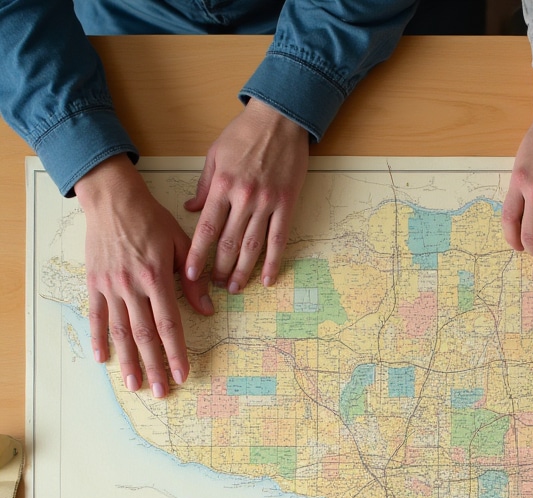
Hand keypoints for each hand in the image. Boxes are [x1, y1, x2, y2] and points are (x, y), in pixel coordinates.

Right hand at [76, 155, 212, 396]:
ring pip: (120, 331)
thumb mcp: (180, 244)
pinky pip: (97, 316)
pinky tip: (102, 358)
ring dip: (128, 361)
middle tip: (162, 392)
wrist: (112, 198)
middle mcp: (132, 286)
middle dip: (154, 366)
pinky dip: (99, 338)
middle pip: (145, 335)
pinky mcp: (94, 283)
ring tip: (134, 385)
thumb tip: (208, 310)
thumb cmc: (150, 219)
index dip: (176, 352)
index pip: (169, 324)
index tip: (183, 373)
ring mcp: (110, 286)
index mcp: (156, 278)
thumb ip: (194, 279)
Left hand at [184, 99, 308, 292]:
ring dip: (243, 271)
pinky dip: (273, 261)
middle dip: (220, 268)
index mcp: (222, 185)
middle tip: (215, 286)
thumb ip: (204, 185)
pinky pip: (278, 239)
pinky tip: (268, 279)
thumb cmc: (245, 133)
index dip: (198, 254)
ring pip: (252, 246)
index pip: (207, 228)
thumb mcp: (215, 154)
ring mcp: (267, 203)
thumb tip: (192, 210)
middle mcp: (243, 198)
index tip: (191, 274)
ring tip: (236, 288)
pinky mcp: (286, 205)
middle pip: (229, 242)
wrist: (280, 119)